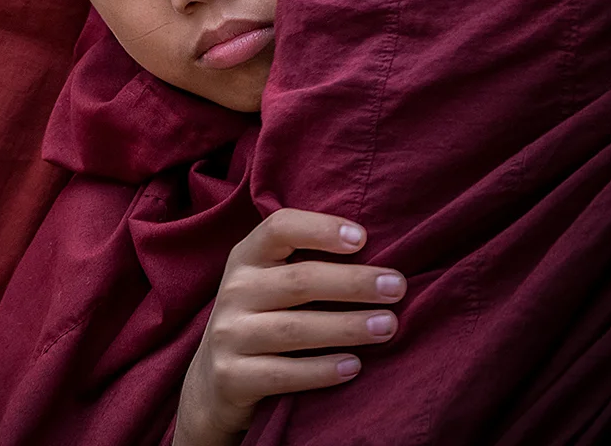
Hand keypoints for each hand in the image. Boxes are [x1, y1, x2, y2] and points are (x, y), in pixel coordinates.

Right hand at [172, 209, 406, 445]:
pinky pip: (283, 373)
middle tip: (396, 287)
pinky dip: (322, 370)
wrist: (213, 380)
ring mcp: (229, 335)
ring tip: (387, 326)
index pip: (279, 229)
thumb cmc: (260, 320)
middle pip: (298, 281)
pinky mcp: (232, 376)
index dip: (320, 229)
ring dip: (347, 326)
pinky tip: (354, 365)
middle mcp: (234, 291)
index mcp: (245, 258)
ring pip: (294, 329)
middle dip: (353, 283)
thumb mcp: (267, 282)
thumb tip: (376, 253)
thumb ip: (304, 264)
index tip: (363, 238)